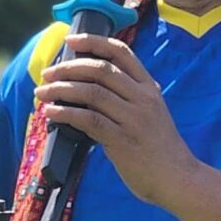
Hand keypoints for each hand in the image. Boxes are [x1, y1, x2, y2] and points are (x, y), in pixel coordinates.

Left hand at [34, 33, 201, 207]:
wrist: (178, 179)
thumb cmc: (160, 150)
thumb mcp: (153, 114)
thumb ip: (131, 99)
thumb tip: (91, 90)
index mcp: (149, 88)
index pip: (121, 52)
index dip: (93, 41)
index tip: (70, 40)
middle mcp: (142, 99)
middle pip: (101, 69)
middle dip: (68, 67)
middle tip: (47, 74)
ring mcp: (133, 119)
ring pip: (91, 92)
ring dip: (61, 89)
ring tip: (42, 92)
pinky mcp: (123, 141)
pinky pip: (88, 120)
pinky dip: (66, 113)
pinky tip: (51, 112)